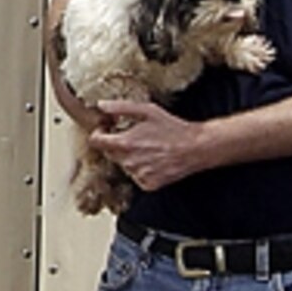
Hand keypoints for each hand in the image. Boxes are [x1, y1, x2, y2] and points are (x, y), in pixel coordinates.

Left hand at [88, 98, 210, 192]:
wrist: (195, 148)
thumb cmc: (173, 127)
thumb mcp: (148, 111)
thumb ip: (121, 108)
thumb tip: (101, 106)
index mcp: (124, 143)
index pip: (96, 142)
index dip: (99, 133)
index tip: (106, 129)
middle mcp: (128, 162)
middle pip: (109, 153)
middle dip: (116, 144)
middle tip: (133, 136)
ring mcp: (138, 175)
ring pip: (124, 165)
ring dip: (130, 157)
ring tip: (149, 148)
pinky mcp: (148, 185)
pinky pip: (137, 176)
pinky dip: (142, 169)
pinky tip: (155, 160)